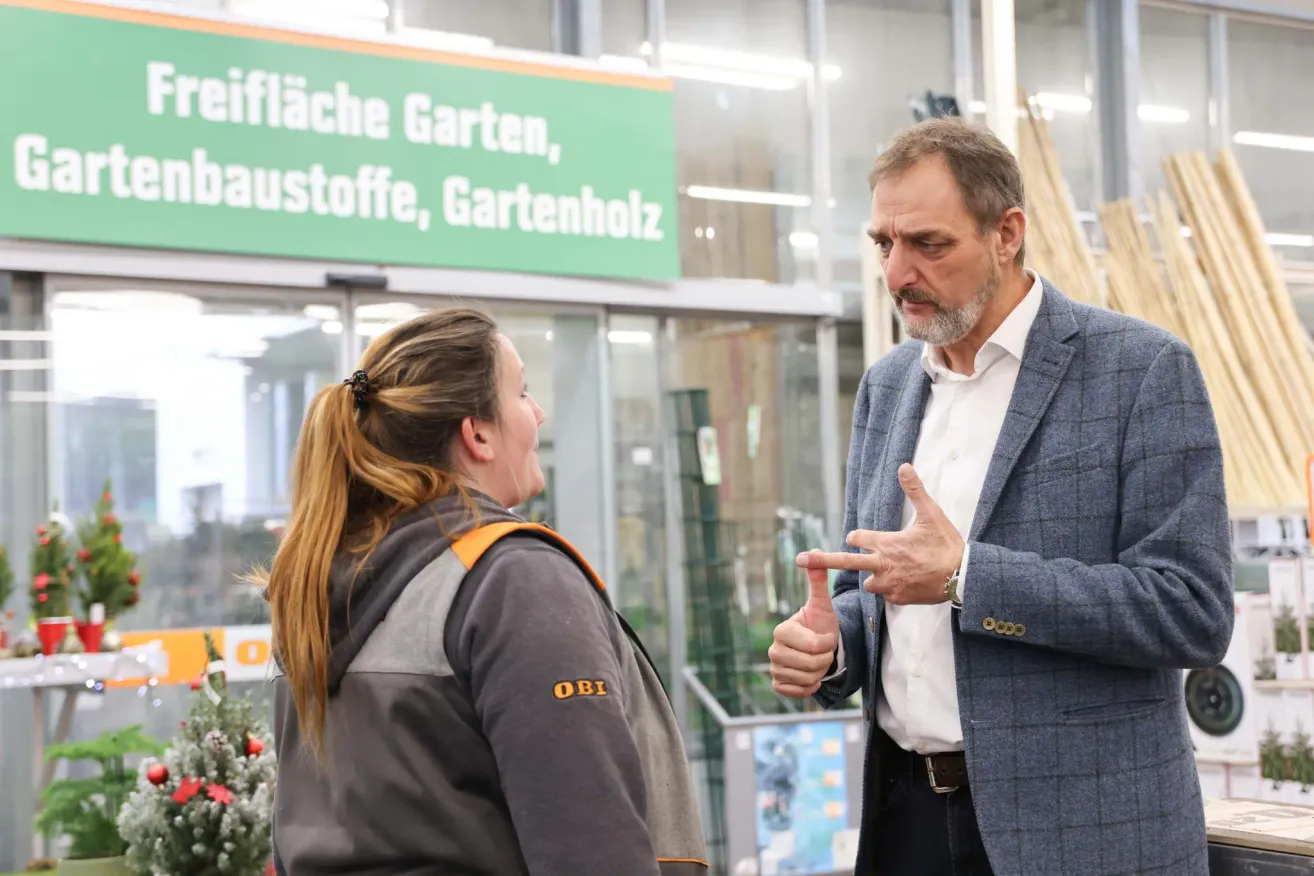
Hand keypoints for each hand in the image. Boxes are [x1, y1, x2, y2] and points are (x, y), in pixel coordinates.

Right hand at [768, 554, 838, 697]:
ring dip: (820, 672)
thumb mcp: (822, 603)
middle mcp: (773, 650)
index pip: (813, 646)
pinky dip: (811, 686)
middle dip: (825, 659)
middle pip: (811, 664)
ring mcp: (774, 668)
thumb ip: (818, 579)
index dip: (827, 643)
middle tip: (823, 651)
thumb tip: (814, 552)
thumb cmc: (820, 623)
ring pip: (807, 679)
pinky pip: (800, 692)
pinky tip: (811, 675)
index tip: (827, 636)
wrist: (819, 646)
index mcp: (781, 630)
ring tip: (817, 660)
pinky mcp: (778, 685)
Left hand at [798, 464, 963, 605]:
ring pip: (868, 583)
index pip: (856, 538)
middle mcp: (881, 565)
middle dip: (822, 560)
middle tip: (801, 559)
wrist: (962, 576)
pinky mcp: (898, 599)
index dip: (857, 538)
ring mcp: (889, 584)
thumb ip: (914, 490)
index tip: (857, 539)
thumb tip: (903, 466)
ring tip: (888, 572)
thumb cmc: (946, 544)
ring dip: (873, 577)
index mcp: (886, 543)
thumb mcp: (931, 514)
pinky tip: (906, 583)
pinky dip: (892, 589)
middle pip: (845, 562)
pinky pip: (886, 595)